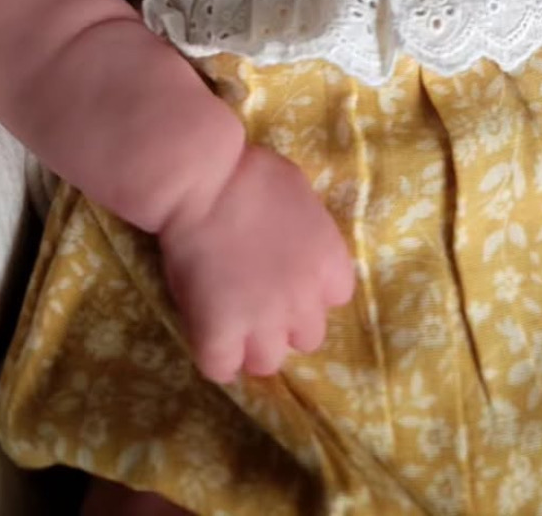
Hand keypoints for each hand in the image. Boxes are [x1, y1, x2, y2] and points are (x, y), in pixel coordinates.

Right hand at [158, 142, 355, 383]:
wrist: (203, 182)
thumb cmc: (250, 173)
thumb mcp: (300, 194)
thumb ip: (308, 228)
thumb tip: (295, 241)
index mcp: (328, 262)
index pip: (337, 296)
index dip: (312, 289)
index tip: (289, 276)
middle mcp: (304, 300)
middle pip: (308, 337)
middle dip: (285, 323)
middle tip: (258, 300)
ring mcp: (262, 321)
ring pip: (268, 361)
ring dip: (252, 346)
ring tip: (232, 325)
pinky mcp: (220, 332)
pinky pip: (221, 368)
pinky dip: (215, 358)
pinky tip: (207, 336)